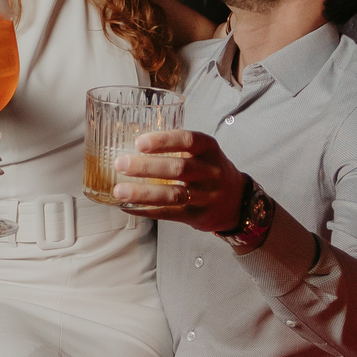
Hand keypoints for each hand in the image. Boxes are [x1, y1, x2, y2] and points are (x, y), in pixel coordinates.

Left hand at [113, 129, 246, 233]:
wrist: (236, 200)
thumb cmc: (208, 170)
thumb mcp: (202, 152)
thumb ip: (174, 146)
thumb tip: (126, 139)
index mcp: (209, 149)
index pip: (188, 140)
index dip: (164, 141)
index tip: (139, 143)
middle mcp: (211, 172)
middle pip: (179, 168)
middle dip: (146, 167)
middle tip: (120, 164)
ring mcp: (206, 196)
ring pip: (173, 195)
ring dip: (144, 193)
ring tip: (120, 191)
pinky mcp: (198, 216)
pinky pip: (169, 214)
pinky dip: (146, 210)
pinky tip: (127, 206)